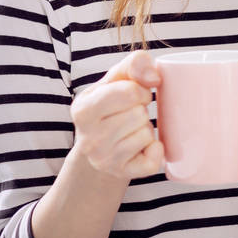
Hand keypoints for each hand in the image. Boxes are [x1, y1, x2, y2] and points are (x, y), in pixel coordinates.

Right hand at [70, 49, 162, 179]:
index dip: (140, 90)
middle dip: (141, 111)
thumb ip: (134, 63)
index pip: (130, 92)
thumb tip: (154, 77)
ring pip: (146, 134)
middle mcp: (88, 138)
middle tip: (129, 116)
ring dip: (145, 129)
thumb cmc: (111, 106)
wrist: (98, 146)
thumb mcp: (116, 79)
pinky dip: (155, 152)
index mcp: (83, 109)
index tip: (133, 96)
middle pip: (139, 114)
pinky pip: (152, 161)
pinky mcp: (121, 174)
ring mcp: (103, 159)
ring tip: (130, 130)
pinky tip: (142, 148)